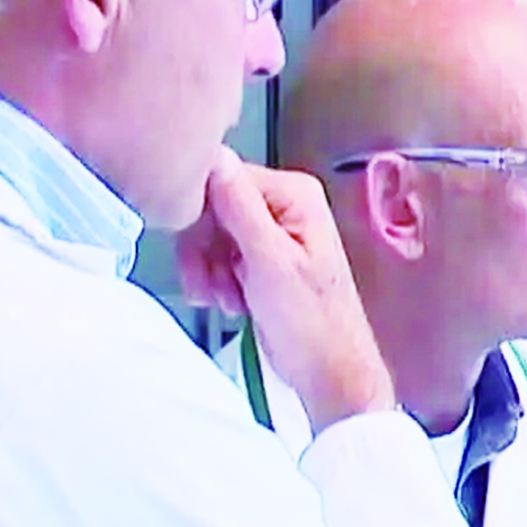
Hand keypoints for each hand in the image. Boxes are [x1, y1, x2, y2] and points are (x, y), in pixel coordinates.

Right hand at [199, 150, 394, 422]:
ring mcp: (271, 231)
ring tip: (226, 299)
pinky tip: (231, 302)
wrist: (326, 370)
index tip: (199, 251)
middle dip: (203, 249)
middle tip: (210, 286)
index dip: (201, 215)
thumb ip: (240, 207)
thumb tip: (213, 155)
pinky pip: (216, 255)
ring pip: (208, 234)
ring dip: (207, 269)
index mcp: (293, 194)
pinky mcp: (258, 257)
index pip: (221, 177)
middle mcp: (283, 204)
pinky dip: (215, 280)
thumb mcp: (270, 261)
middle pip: (210, 206)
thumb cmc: (311, 322)